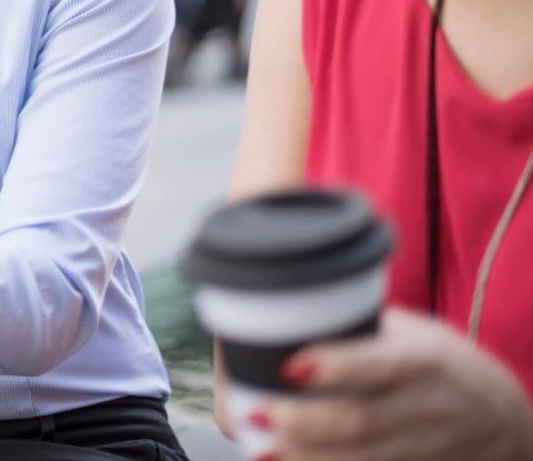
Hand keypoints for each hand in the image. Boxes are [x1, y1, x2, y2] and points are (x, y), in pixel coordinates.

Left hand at [258, 308, 532, 460]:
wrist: (499, 415)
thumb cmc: (439, 362)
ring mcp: (424, 447)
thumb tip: (277, 313)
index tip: (289, 368)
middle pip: (359, 422)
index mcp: (420, 361)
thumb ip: (356, 329)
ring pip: (361, 459)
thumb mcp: (410, 334)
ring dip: (307, 458)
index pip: (377, 366)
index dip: (333, 369)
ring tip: (263, 450)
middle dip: (303, 422)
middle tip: (259, 413)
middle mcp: (425, 407)